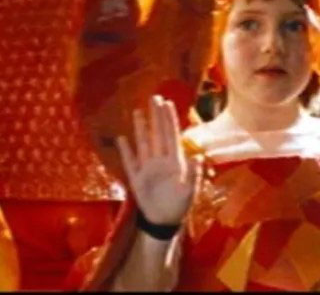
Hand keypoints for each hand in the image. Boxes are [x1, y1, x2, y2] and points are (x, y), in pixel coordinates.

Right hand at [117, 95, 196, 226]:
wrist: (164, 222)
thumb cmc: (179, 205)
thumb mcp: (190, 192)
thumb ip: (193, 174)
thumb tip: (198, 157)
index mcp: (175, 162)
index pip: (171, 135)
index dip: (169, 119)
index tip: (167, 103)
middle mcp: (160, 160)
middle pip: (157, 133)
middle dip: (156, 116)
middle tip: (154, 98)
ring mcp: (147, 167)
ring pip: (144, 143)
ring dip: (141, 128)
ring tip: (138, 111)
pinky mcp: (136, 177)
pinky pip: (130, 161)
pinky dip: (126, 150)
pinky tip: (122, 138)